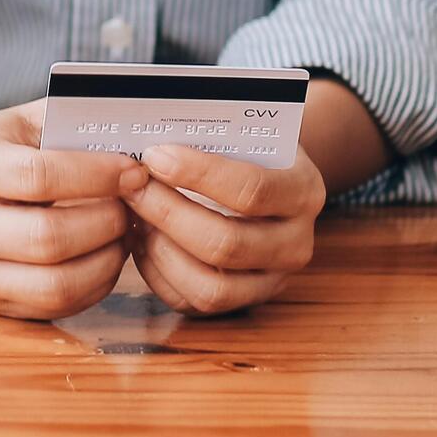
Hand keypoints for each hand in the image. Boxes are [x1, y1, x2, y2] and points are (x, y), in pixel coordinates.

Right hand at [0, 100, 148, 319]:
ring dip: (106, 259)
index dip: (96, 175)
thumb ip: (73, 125)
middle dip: (105, 222)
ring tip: (123, 232)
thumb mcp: (30, 122)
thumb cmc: (10, 150)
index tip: (133, 171)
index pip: (37, 176)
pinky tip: (106, 255)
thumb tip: (133, 138)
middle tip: (133, 205)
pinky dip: (95, 284)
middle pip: (46, 238)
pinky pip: (56, 307)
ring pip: (55, 284)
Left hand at [120, 142, 325, 316]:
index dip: (198, 174)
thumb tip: (152, 139)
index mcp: (303, 192)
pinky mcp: (242, 302)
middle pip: (226, 244)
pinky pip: (193, 302)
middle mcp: (295, 244)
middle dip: (168, 214)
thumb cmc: (252, 152)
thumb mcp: (249, 134)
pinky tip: (142, 239)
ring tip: (136, 216)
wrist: (276, 183)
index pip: (252, 189)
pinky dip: (158, 273)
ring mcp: (271, 281)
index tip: (155, 156)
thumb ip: (213, 137)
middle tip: (134, 187)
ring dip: (162, 249)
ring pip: (211, 286)